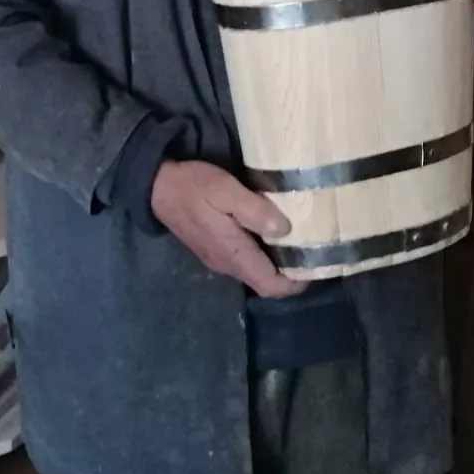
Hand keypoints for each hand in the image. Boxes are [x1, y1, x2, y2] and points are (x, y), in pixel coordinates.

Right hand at [150, 160, 305, 298]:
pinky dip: (262, 253)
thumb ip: (254, 211)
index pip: (270, 287)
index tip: (316, 264)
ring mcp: (219, 259)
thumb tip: (285, 230)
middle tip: (313, 247)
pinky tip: (271, 231)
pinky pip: (245, 260)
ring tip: (298, 237)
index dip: (296, 283)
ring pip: (255, 271)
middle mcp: (227, 265)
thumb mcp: (226, 190)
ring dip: (276, 262)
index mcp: (233, 254)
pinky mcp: (214, 249)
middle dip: (291, 272)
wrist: (157, 187)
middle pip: (265, 282)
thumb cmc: (194, 186)